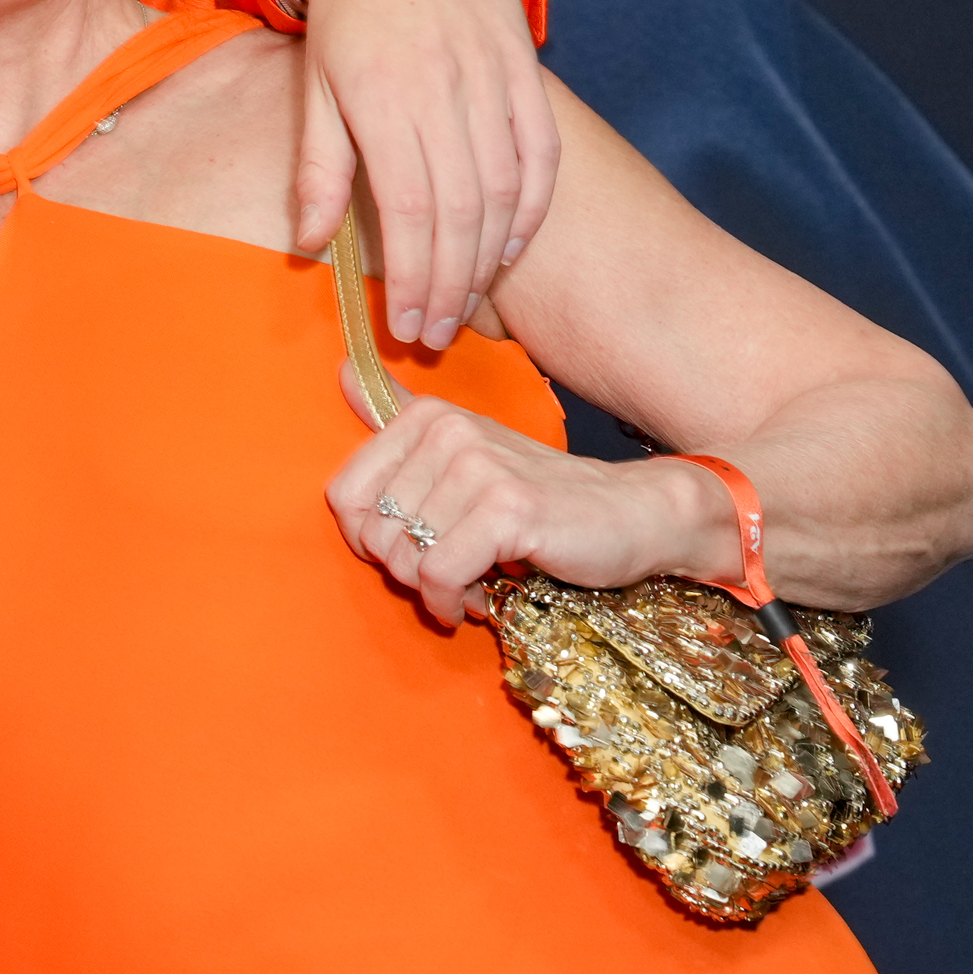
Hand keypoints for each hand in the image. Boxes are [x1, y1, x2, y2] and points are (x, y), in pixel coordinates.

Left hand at [293, 0, 557, 346]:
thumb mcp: (314, 83)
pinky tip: (513, 247)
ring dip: (489, 258)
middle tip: (435, 334)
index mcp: (382, 96)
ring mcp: (491, 77)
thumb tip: (310, 244)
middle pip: (459, 212)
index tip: (406, 324)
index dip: (412, 276)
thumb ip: (318, 167)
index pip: (408, 210)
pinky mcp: (524, 67)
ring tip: (467, 305)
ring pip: (504, 189)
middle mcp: (443, 89)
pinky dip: (533, 208)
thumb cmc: (347, 8)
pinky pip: (541, 152)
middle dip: (450, 286)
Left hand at [322, 393, 734, 625]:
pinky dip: (452, 601)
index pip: (346, 495)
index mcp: (426, 417)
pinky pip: (440, 574)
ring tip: (473, 582)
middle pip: (374, 533)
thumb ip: (399, 416)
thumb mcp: (467, 452)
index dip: (372, 539)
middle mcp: (446, 432)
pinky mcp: (506, 508)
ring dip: (436, 590)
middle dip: (407, 570)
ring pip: (405, 558)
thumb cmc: (542, 497)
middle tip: (452, 571)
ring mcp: (477, 466)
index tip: (413, 548)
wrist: (633, 515)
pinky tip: (480, 599)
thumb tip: (339, 372)